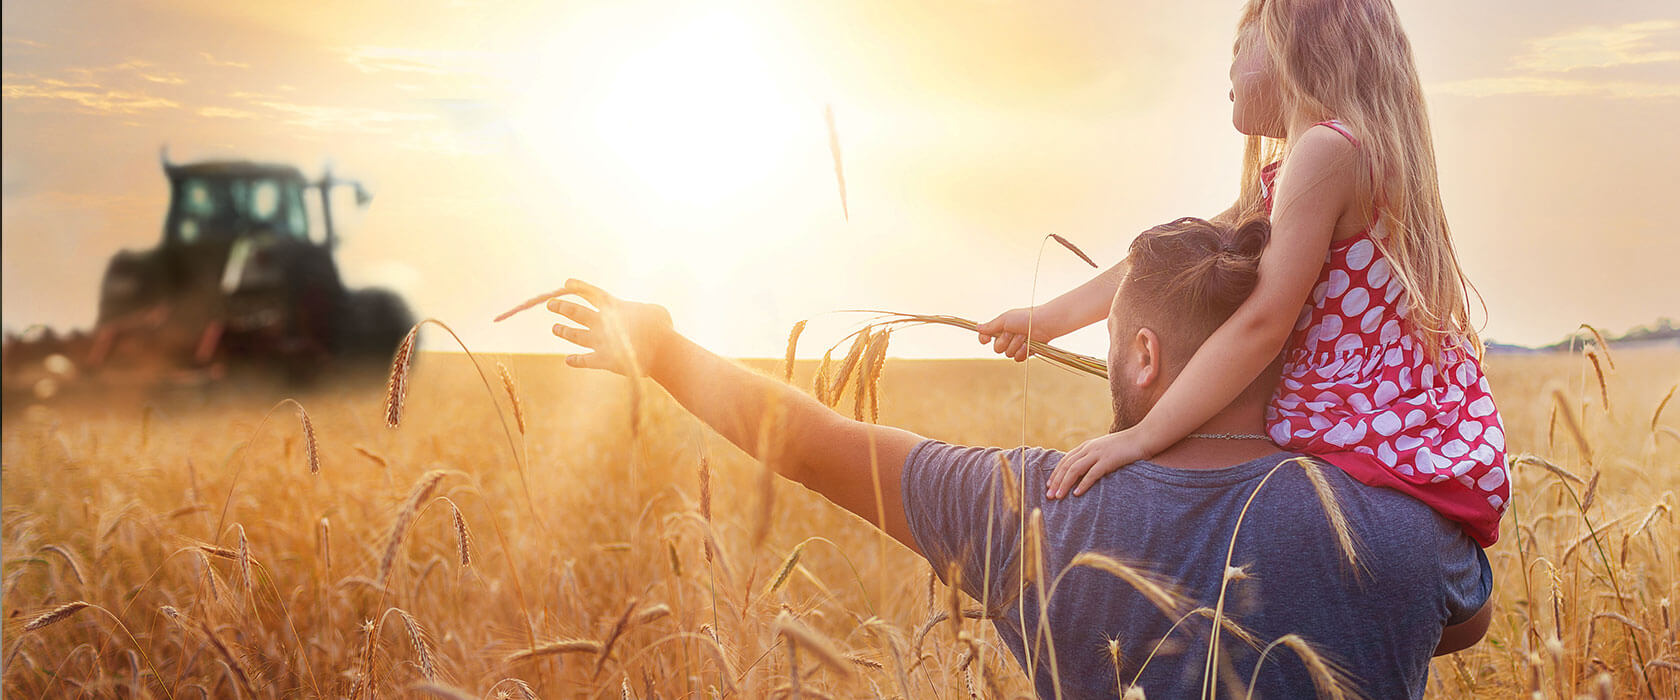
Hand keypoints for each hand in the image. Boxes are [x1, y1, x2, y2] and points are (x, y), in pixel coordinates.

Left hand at [545, 279, 673, 376]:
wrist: (660, 351)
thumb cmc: (662, 328)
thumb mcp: (655, 311)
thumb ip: (643, 311)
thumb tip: (643, 315)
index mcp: (615, 307)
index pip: (592, 293)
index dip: (579, 287)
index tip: (566, 283)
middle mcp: (603, 323)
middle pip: (576, 313)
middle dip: (562, 307)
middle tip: (551, 305)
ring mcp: (600, 341)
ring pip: (575, 335)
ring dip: (564, 331)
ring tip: (555, 328)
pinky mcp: (602, 360)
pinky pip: (584, 360)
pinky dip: (575, 360)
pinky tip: (568, 360)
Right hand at [976, 307, 1064, 361]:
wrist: (1044, 324)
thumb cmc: (1025, 318)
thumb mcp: (1005, 319)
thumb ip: (991, 326)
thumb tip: (977, 327)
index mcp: (1001, 328)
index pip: (986, 337)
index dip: (984, 340)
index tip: (985, 340)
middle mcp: (1007, 338)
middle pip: (997, 349)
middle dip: (1005, 341)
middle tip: (1014, 332)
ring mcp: (1016, 346)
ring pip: (1008, 354)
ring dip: (1016, 345)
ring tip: (1024, 336)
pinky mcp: (1025, 352)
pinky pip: (1017, 358)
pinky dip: (1023, 351)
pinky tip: (1029, 344)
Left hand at [1047, 429, 1152, 498]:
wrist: (1143, 437)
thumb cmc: (1126, 446)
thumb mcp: (1105, 449)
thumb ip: (1094, 456)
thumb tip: (1085, 470)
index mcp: (1087, 446)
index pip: (1066, 460)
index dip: (1056, 473)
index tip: (1049, 485)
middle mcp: (1089, 448)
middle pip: (1067, 466)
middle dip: (1056, 481)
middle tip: (1049, 495)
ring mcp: (1098, 453)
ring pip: (1075, 470)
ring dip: (1065, 484)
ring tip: (1058, 496)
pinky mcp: (1108, 460)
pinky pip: (1092, 474)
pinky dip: (1083, 484)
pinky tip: (1077, 493)